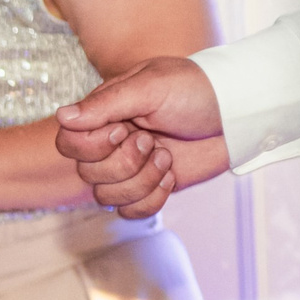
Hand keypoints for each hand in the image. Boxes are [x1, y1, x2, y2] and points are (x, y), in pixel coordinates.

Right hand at [55, 56, 233, 217]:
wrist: (237, 114)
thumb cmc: (197, 90)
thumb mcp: (151, 86)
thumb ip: (105, 103)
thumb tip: (62, 116)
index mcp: (104, 115)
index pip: (68, 143)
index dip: (92, 146)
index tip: (123, 129)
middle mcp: (110, 144)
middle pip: (87, 175)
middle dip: (125, 163)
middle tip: (152, 140)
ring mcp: (129, 168)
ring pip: (108, 197)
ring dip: (142, 180)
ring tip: (167, 156)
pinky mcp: (148, 187)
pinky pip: (130, 212)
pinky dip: (151, 199)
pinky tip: (170, 177)